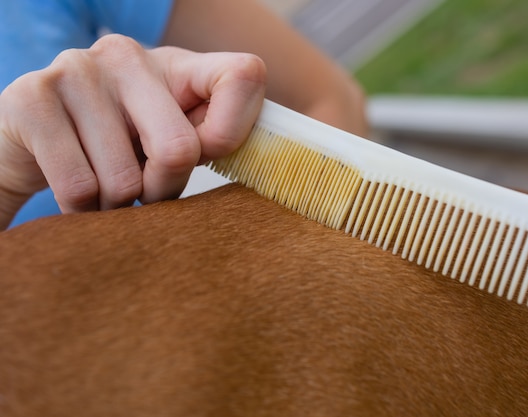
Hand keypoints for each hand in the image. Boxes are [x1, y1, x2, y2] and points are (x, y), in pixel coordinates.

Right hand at [0, 34, 265, 228]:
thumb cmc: (119, 151)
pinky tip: (78, 195)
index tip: (206, 156)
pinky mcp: (31, 98)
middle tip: (144, 191)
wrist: (33, 146)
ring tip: (105, 189)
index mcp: (177, 64)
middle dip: (162, 189)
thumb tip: (271, 170)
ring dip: (118, 205)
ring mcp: (77, 70)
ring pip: (127, 180)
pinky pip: (80, 187)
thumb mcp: (170, 141)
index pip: (246, 76)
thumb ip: (211, 143)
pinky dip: (82, 211)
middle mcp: (128, 55)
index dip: (233, 133)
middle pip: (182, 149)